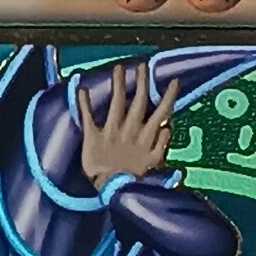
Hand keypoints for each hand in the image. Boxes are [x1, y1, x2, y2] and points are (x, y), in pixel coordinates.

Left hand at [77, 61, 175, 187]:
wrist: (110, 190)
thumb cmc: (132, 179)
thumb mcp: (153, 164)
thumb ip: (161, 144)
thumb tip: (168, 126)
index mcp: (146, 137)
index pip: (160, 112)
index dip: (168, 96)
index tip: (174, 81)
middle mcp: (130, 130)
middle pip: (138, 101)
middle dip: (142, 81)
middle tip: (143, 65)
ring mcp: (111, 131)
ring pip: (116, 103)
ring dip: (118, 84)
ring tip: (119, 67)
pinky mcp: (93, 136)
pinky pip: (88, 117)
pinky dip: (84, 103)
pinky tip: (81, 88)